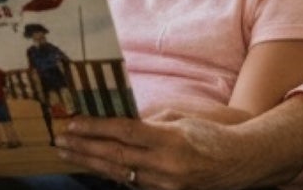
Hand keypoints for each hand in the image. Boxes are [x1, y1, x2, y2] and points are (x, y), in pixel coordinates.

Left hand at [56, 111, 263, 189]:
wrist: (242, 163)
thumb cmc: (211, 134)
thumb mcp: (178, 119)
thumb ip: (147, 121)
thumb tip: (118, 119)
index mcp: (169, 141)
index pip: (123, 133)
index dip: (94, 129)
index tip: (71, 124)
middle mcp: (167, 167)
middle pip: (116, 158)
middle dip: (84, 150)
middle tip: (59, 143)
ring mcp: (168, 186)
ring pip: (122, 175)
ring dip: (93, 164)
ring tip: (70, 155)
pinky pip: (136, 185)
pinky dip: (115, 175)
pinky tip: (96, 167)